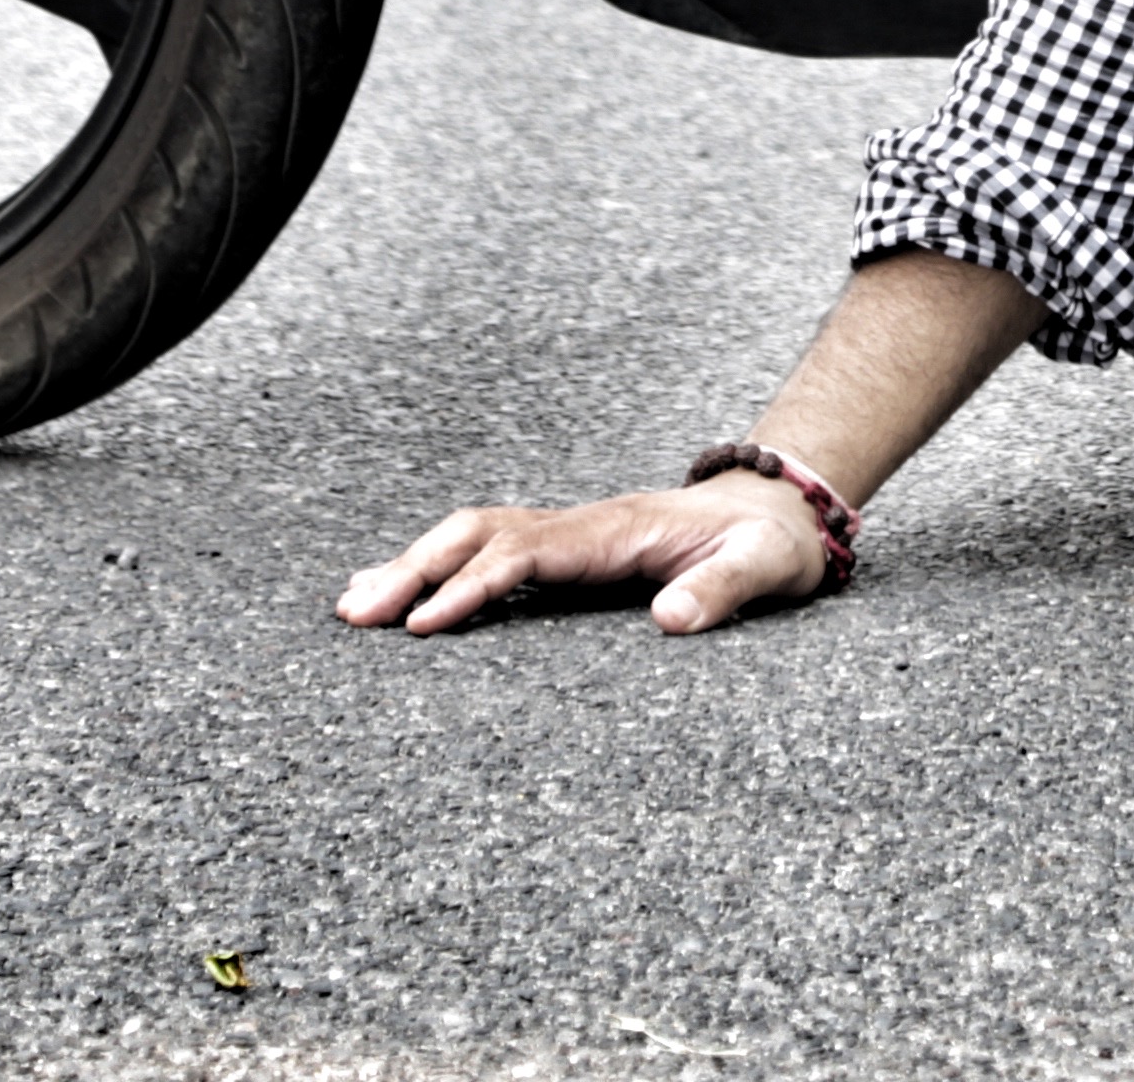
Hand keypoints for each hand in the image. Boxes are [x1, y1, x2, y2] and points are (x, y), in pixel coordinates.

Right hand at [334, 473, 833, 635]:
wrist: (781, 509)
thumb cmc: (769, 543)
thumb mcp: (764, 568)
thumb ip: (723, 590)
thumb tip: (670, 619)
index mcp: (617, 530)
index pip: (526, 552)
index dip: (472, 586)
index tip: (424, 625)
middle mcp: (583, 524)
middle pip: (480, 533)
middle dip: (415, 569)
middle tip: (354, 616)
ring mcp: (572, 533)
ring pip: (476, 536)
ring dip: (415, 564)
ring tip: (352, 605)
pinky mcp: (570, 550)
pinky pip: (492, 550)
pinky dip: (440, 566)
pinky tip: (403, 593)